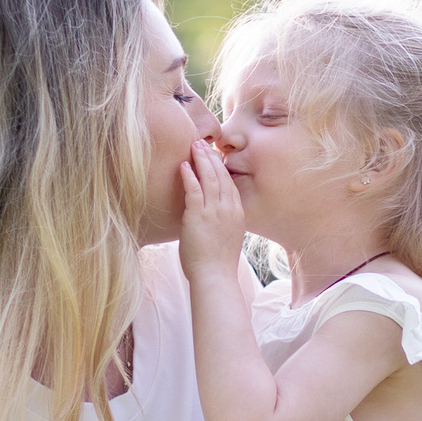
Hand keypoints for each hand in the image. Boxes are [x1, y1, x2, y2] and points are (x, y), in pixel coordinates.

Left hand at [177, 139, 244, 275]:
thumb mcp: (227, 238)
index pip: (230, 183)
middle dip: (211, 157)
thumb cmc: (218, 264)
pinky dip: (189, 175)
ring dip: (201, 160)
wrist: (215, 276)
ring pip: (209, 178)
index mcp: (237, 213)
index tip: (213, 155)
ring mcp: (215, 211)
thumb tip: (212, 218)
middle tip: (201, 144)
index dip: (221, 167)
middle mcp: (228, 209)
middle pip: (221, 176)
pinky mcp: (199, 215)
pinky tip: (183, 165)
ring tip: (193, 146)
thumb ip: (222, 222)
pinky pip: (194, 189)